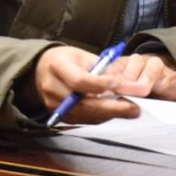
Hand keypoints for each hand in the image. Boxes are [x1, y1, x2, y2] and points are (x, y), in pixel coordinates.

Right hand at [18, 46, 175, 124]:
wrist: (41, 71)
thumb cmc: (66, 60)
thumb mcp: (82, 56)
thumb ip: (104, 69)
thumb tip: (129, 83)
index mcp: (57, 66)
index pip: (80, 80)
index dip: (101, 85)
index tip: (120, 84)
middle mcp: (53, 88)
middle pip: (84, 103)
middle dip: (112, 107)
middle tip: (134, 108)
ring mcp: (54, 105)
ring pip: (86, 115)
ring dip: (110, 114)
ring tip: (130, 110)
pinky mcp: (60, 116)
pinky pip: (83, 120)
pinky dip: (101, 116)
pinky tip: (115, 111)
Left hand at [113, 52, 175, 101]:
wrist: (159, 78)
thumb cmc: (135, 86)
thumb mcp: (120, 87)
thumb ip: (111, 90)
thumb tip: (99, 98)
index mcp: (124, 64)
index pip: (118, 67)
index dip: (114, 78)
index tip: (110, 88)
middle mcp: (142, 63)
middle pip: (136, 64)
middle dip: (130, 77)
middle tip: (123, 89)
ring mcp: (160, 68)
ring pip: (155, 66)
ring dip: (150, 77)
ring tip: (145, 89)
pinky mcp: (175, 76)